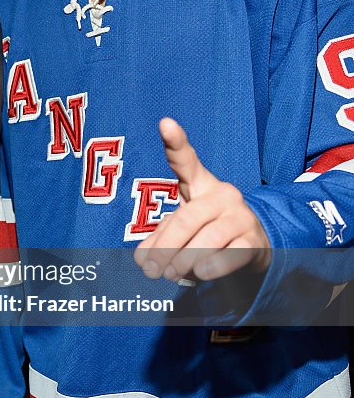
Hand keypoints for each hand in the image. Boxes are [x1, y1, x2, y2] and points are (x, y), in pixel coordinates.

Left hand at [134, 118, 270, 280]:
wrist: (251, 249)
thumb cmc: (206, 231)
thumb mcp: (180, 230)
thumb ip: (158, 239)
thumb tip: (142, 259)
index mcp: (200, 184)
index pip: (185, 161)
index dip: (176, 142)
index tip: (165, 123)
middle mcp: (223, 194)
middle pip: (188, 217)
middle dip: (165, 246)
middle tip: (151, 269)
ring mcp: (241, 217)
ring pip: (208, 238)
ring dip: (184, 260)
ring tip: (170, 274)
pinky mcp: (254, 242)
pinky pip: (231, 255)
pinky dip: (211, 266)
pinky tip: (200, 273)